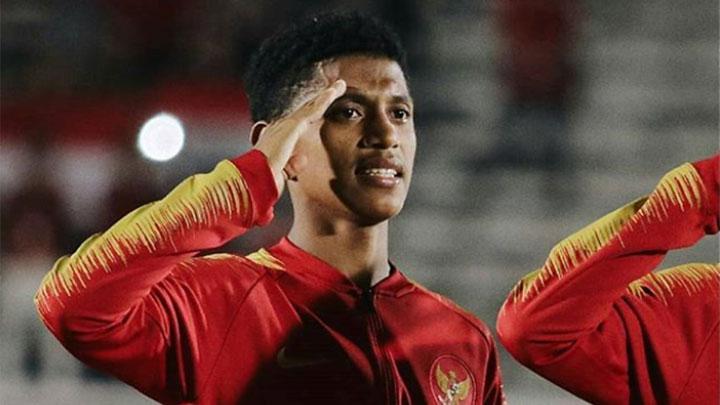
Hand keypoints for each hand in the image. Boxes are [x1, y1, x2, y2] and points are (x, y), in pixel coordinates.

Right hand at [253, 79, 346, 194]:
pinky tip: (334, 91)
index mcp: (278, 138)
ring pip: (312, 106)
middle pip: (306, 109)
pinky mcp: (294, 125)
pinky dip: (325, 99)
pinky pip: (314, 109)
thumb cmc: (264, 179)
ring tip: (340, 85)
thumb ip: (292, 166)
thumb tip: (303, 158)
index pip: (299, 122)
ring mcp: (286, 124)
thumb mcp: (282, 172)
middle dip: (320, 99)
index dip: (310, 113)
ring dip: (327, 95)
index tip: (320, 107)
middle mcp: (281, 127)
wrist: (254, 177)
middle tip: (334, 89)